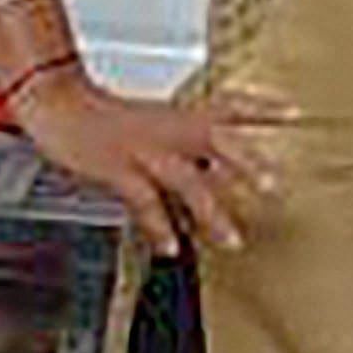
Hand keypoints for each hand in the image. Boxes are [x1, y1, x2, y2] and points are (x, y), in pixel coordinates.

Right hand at [13, 79, 289, 257]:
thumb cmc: (107, 118)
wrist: (59, 106)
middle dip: (246, 163)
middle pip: (216, 140)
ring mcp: (143, 148)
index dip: (261, 107)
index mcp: (179, 115)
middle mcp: (167, 129)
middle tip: (275, 187)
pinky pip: (144, 200)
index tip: (293, 112)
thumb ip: (189, 148)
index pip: (228, 105)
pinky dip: (159, 226)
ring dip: (211, 211)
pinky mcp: (117, 167)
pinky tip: (173, 247)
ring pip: (185, 179)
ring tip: (233, 240)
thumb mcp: (155, 125)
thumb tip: (220, 172)